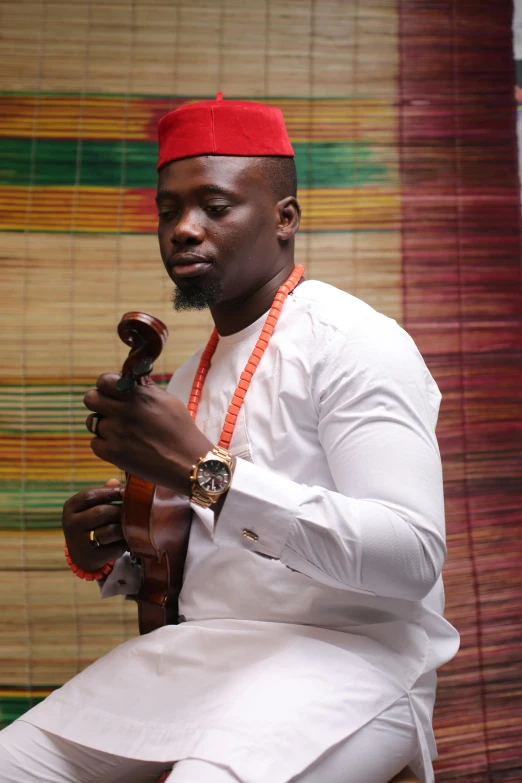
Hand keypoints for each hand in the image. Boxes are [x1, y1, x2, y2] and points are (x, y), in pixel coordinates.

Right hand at [62, 479, 127, 571]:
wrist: (82, 553)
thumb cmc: (92, 521)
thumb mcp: (92, 505)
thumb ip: (104, 492)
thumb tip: (116, 481)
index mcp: (70, 507)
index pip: (90, 495)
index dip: (111, 492)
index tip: (127, 491)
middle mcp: (70, 524)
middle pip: (101, 512)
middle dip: (120, 509)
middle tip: (135, 508)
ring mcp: (79, 543)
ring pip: (109, 531)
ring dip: (125, 526)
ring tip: (133, 522)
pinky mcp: (91, 557)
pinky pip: (115, 548)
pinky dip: (125, 543)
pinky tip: (130, 538)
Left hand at [84, 374, 213, 494]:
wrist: (188, 462)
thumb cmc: (182, 430)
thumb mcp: (168, 401)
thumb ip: (146, 388)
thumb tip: (132, 379)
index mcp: (137, 395)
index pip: (103, 380)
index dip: (106, 385)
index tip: (113, 392)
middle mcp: (123, 411)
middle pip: (90, 398)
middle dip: (99, 402)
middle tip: (111, 410)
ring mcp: (116, 433)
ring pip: (93, 422)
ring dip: (104, 425)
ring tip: (122, 431)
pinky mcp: (113, 453)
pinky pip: (95, 443)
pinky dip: (104, 444)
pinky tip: (121, 445)